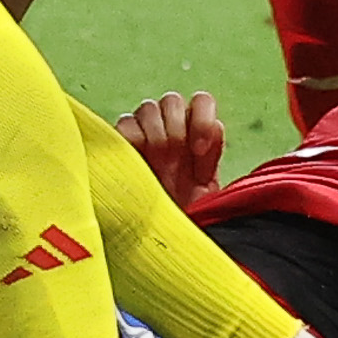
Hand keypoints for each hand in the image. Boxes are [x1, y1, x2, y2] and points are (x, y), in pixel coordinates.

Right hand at [112, 90, 227, 208]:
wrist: (160, 236)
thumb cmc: (188, 212)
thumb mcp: (209, 191)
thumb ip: (213, 157)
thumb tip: (216, 127)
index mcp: (196, 131)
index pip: (201, 102)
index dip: (202, 120)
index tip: (199, 150)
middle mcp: (170, 126)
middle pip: (172, 100)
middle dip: (176, 127)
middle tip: (176, 155)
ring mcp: (144, 132)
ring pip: (149, 108)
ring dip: (155, 132)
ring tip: (157, 160)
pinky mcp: (121, 142)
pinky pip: (124, 123)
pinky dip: (132, 137)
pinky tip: (138, 160)